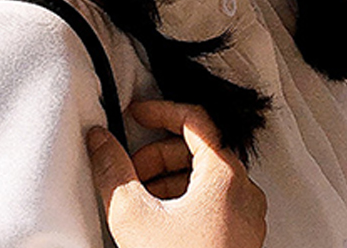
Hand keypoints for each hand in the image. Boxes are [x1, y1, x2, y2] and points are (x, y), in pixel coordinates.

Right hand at [87, 101, 266, 247]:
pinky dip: (185, 198)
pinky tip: (160, 220)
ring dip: (169, 177)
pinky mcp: (241, 235)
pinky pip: (214, 200)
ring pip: (206, 175)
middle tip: (129, 171)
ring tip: (140, 199)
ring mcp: (246, 214)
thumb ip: (113, 170)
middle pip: (198, 147)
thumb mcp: (135, 218)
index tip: (135, 113)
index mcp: (226, 174)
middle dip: (158, 153)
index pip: (195, 118)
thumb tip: (100, 140)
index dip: (160, 110)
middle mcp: (244, 189)